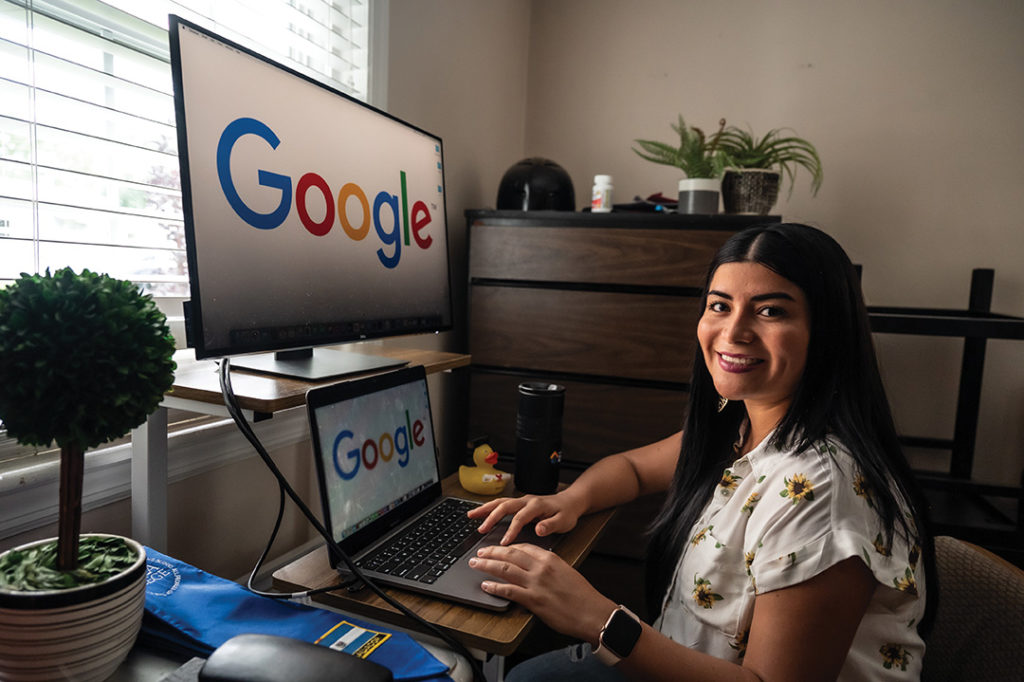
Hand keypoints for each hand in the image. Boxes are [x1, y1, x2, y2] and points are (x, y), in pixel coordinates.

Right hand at [467, 492, 584, 544]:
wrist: (570, 502)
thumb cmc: (567, 513)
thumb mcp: (564, 521)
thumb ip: (551, 525)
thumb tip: (539, 529)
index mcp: (537, 505)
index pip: (520, 517)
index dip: (511, 530)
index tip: (504, 543)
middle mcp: (527, 500)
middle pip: (505, 506)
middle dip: (491, 517)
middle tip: (481, 529)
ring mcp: (522, 500)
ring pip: (500, 502)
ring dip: (485, 509)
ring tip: (471, 516)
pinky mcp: (520, 503)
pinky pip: (502, 503)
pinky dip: (489, 507)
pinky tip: (480, 513)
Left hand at [469, 543, 615, 642]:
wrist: (593, 612)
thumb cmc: (583, 596)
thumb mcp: (566, 572)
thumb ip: (549, 567)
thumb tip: (534, 568)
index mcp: (550, 558)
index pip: (523, 547)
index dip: (507, 546)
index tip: (498, 547)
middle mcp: (541, 567)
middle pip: (510, 554)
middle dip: (491, 552)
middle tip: (479, 553)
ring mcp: (536, 583)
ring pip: (505, 569)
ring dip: (487, 565)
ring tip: (476, 564)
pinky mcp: (533, 600)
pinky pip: (509, 591)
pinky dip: (495, 587)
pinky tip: (486, 585)